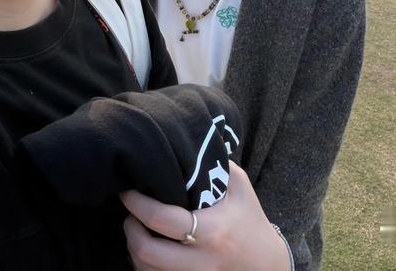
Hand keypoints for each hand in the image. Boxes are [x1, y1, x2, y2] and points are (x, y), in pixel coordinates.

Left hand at [121, 162, 289, 270]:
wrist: (267, 266)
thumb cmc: (249, 220)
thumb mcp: (239, 187)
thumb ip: (215, 163)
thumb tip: (188, 137)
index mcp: (213, 231)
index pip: (162, 218)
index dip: (137, 203)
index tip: (128, 190)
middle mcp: (201, 260)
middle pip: (147, 252)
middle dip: (129, 229)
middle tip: (129, 214)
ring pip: (146, 270)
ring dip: (133, 248)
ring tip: (135, 229)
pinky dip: (143, 265)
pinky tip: (145, 249)